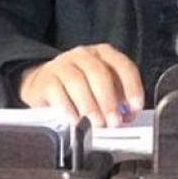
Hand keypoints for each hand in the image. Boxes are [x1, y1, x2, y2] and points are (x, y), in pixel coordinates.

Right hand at [18, 43, 143, 127]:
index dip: (132, 87)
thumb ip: (116, 99)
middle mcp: (84, 55)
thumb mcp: (101, 89)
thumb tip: (126, 115)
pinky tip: (75, 119)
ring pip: (77, 81)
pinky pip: (57, 91)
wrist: (43, 84)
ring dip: (90, 106)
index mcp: (103, 54)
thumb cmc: (78, 88)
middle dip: (108, 100)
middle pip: (99, 72)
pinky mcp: (46, 78)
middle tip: (113, 122)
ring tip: (96, 124)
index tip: (134, 107)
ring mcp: (62, 64)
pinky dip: (68, 108)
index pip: (123, 65)